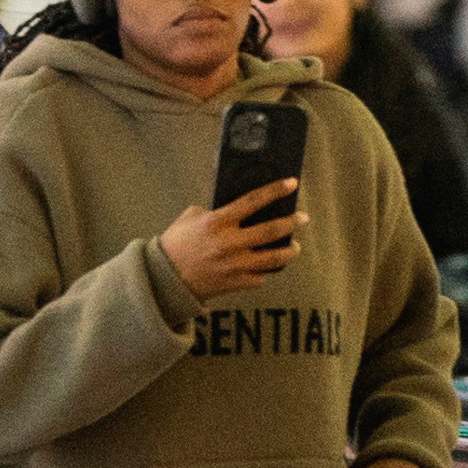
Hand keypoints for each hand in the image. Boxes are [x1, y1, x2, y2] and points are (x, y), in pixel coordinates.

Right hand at [157, 179, 298, 298]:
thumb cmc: (175, 244)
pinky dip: (267, 271)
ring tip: (295, 247)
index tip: (292, 183)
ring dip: (290, 251)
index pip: (253, 201)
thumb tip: (238, 209)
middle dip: (292, 222)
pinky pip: (261, 277)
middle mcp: (230, 243)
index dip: (275, 191)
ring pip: (274, 258)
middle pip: (272, 230)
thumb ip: (215, 212)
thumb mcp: (191, 218)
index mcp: (217, 222)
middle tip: (303, 218)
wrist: (164, 279)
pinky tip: (269, 266)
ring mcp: (235, 265)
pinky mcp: (235, 284)